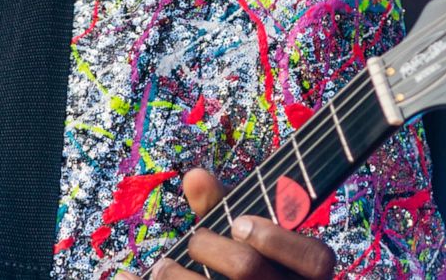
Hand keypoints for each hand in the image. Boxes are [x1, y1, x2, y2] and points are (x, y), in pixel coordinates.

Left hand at [115, 169, 334, 279]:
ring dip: (174, 274)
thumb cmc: (242, 271)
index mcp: (308, 279)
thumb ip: (223, 208)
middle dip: (210, 247)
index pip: (317, 258)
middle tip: (193, 241)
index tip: (239, 223)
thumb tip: (196, 176)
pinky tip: (129, 279)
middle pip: (250, 270)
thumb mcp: (242, 242)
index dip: (276, 238)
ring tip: (161, 267)